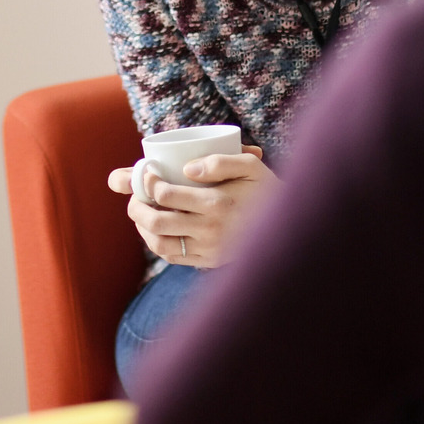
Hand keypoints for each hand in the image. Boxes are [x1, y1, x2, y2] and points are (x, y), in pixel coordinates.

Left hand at [105, 146, 277, 268]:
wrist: (288, 230)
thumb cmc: (266, 191)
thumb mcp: (251, 166)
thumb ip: (221, 161)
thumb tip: (187, 169)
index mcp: (217, 202)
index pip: (167, 194)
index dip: (148, 183)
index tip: (146, 173)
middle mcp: (210, 229)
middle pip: (156, 221)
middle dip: (136, 206)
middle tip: (135, 195)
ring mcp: (208, 250)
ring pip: (159, 244)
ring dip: (143, 227)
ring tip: (141, 212)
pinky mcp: (209, 262)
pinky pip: (173, 257)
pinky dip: (157, 243)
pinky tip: (156, 229)